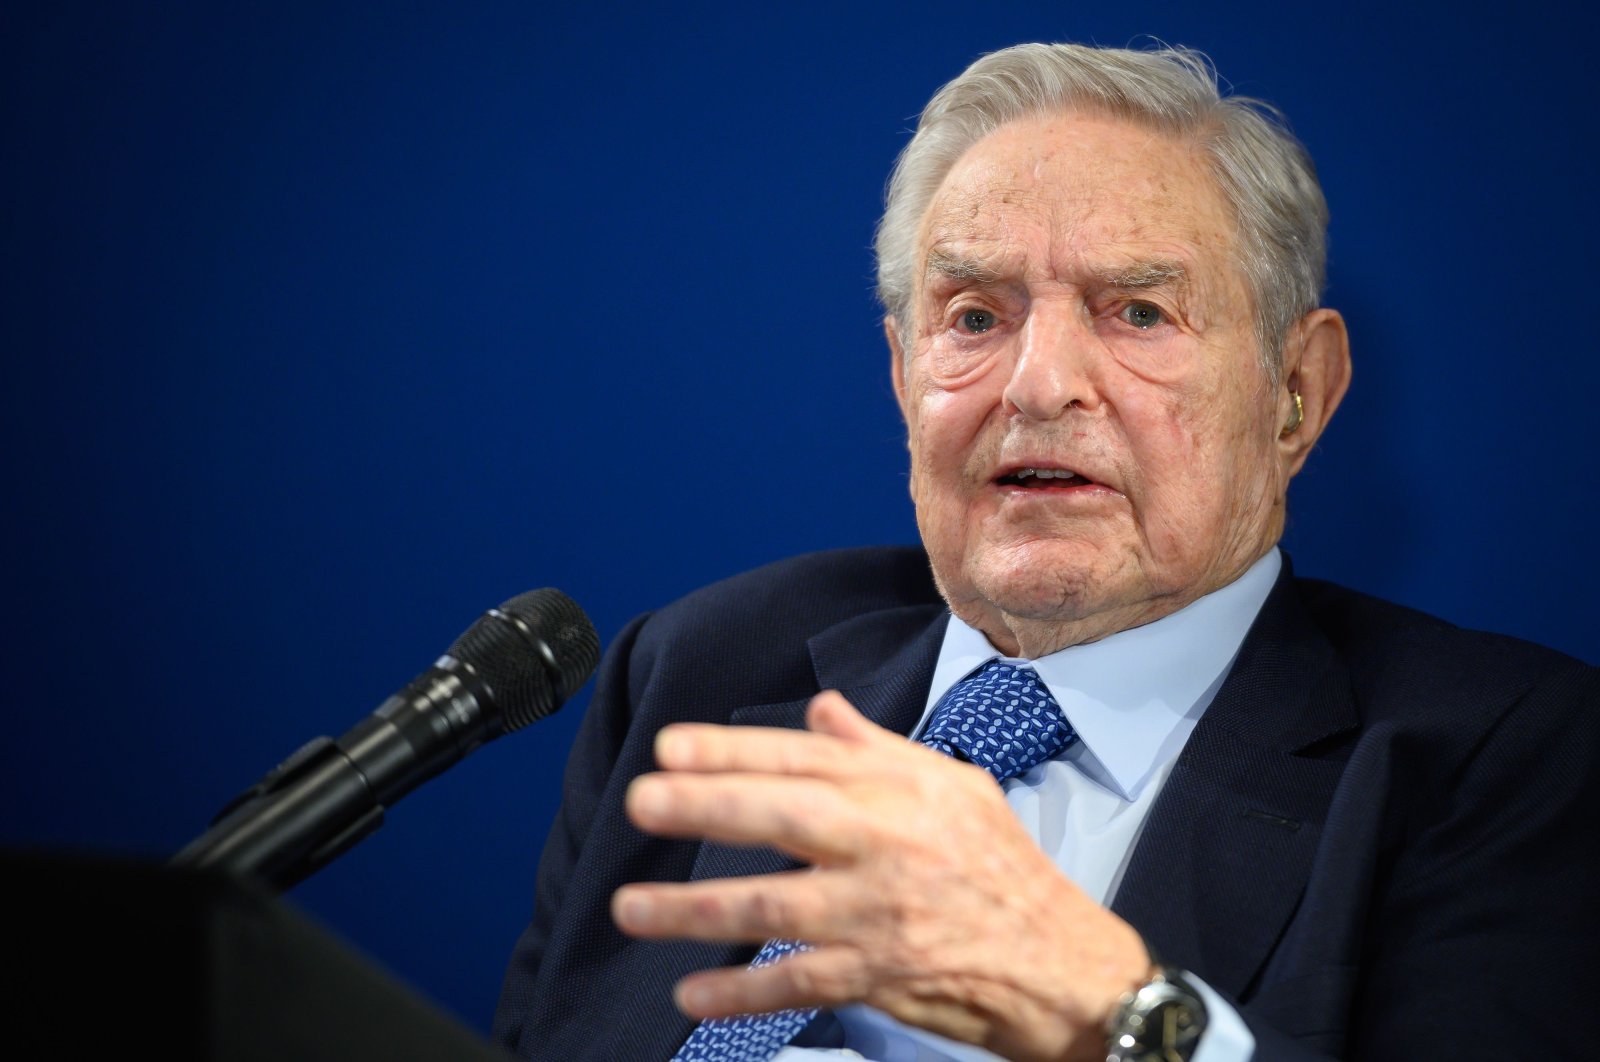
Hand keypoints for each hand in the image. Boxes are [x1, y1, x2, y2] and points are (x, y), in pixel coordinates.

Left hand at [611, 691, 1152, 1061]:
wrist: (1063, 964)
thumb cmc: (1003, 869)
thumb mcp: (956, 788)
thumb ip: (879, 748)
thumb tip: (822, 706)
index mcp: (904, 789)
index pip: (807, 758)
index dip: (735, 749)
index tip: (671, 746)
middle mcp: (890, 842)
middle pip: (788, 816)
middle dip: (710, 805)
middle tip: (643, 800)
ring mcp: (882, 912)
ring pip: (778, 906)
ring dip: (698, 909)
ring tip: (632, 909)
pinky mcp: (881, 975)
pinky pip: (800, 982)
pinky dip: (742, 992)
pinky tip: (691, 995)